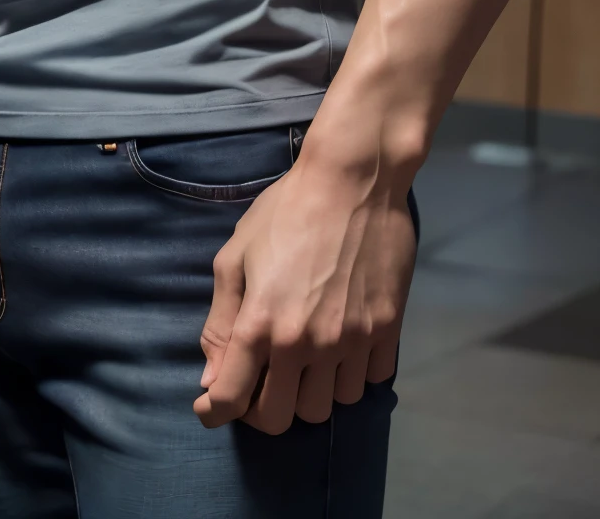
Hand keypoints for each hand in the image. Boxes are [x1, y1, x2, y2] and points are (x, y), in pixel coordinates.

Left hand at [194, 151, 415, 434]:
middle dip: (263, 407)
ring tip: (306, 357)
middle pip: (282, 419)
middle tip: (262, 378)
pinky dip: (351, 374)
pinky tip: (342, 344)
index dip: (214, 411)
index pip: (231, 399)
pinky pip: (367, 383)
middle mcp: (306, 344)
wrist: (355, 180)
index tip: (211, 406)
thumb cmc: (287, 210)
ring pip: (329, 408)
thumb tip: (212, 380)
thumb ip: (221, 322)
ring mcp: (351, 342)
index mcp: (262, 324)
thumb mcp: (237, 255)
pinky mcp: (387, 332)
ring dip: (311, 391)